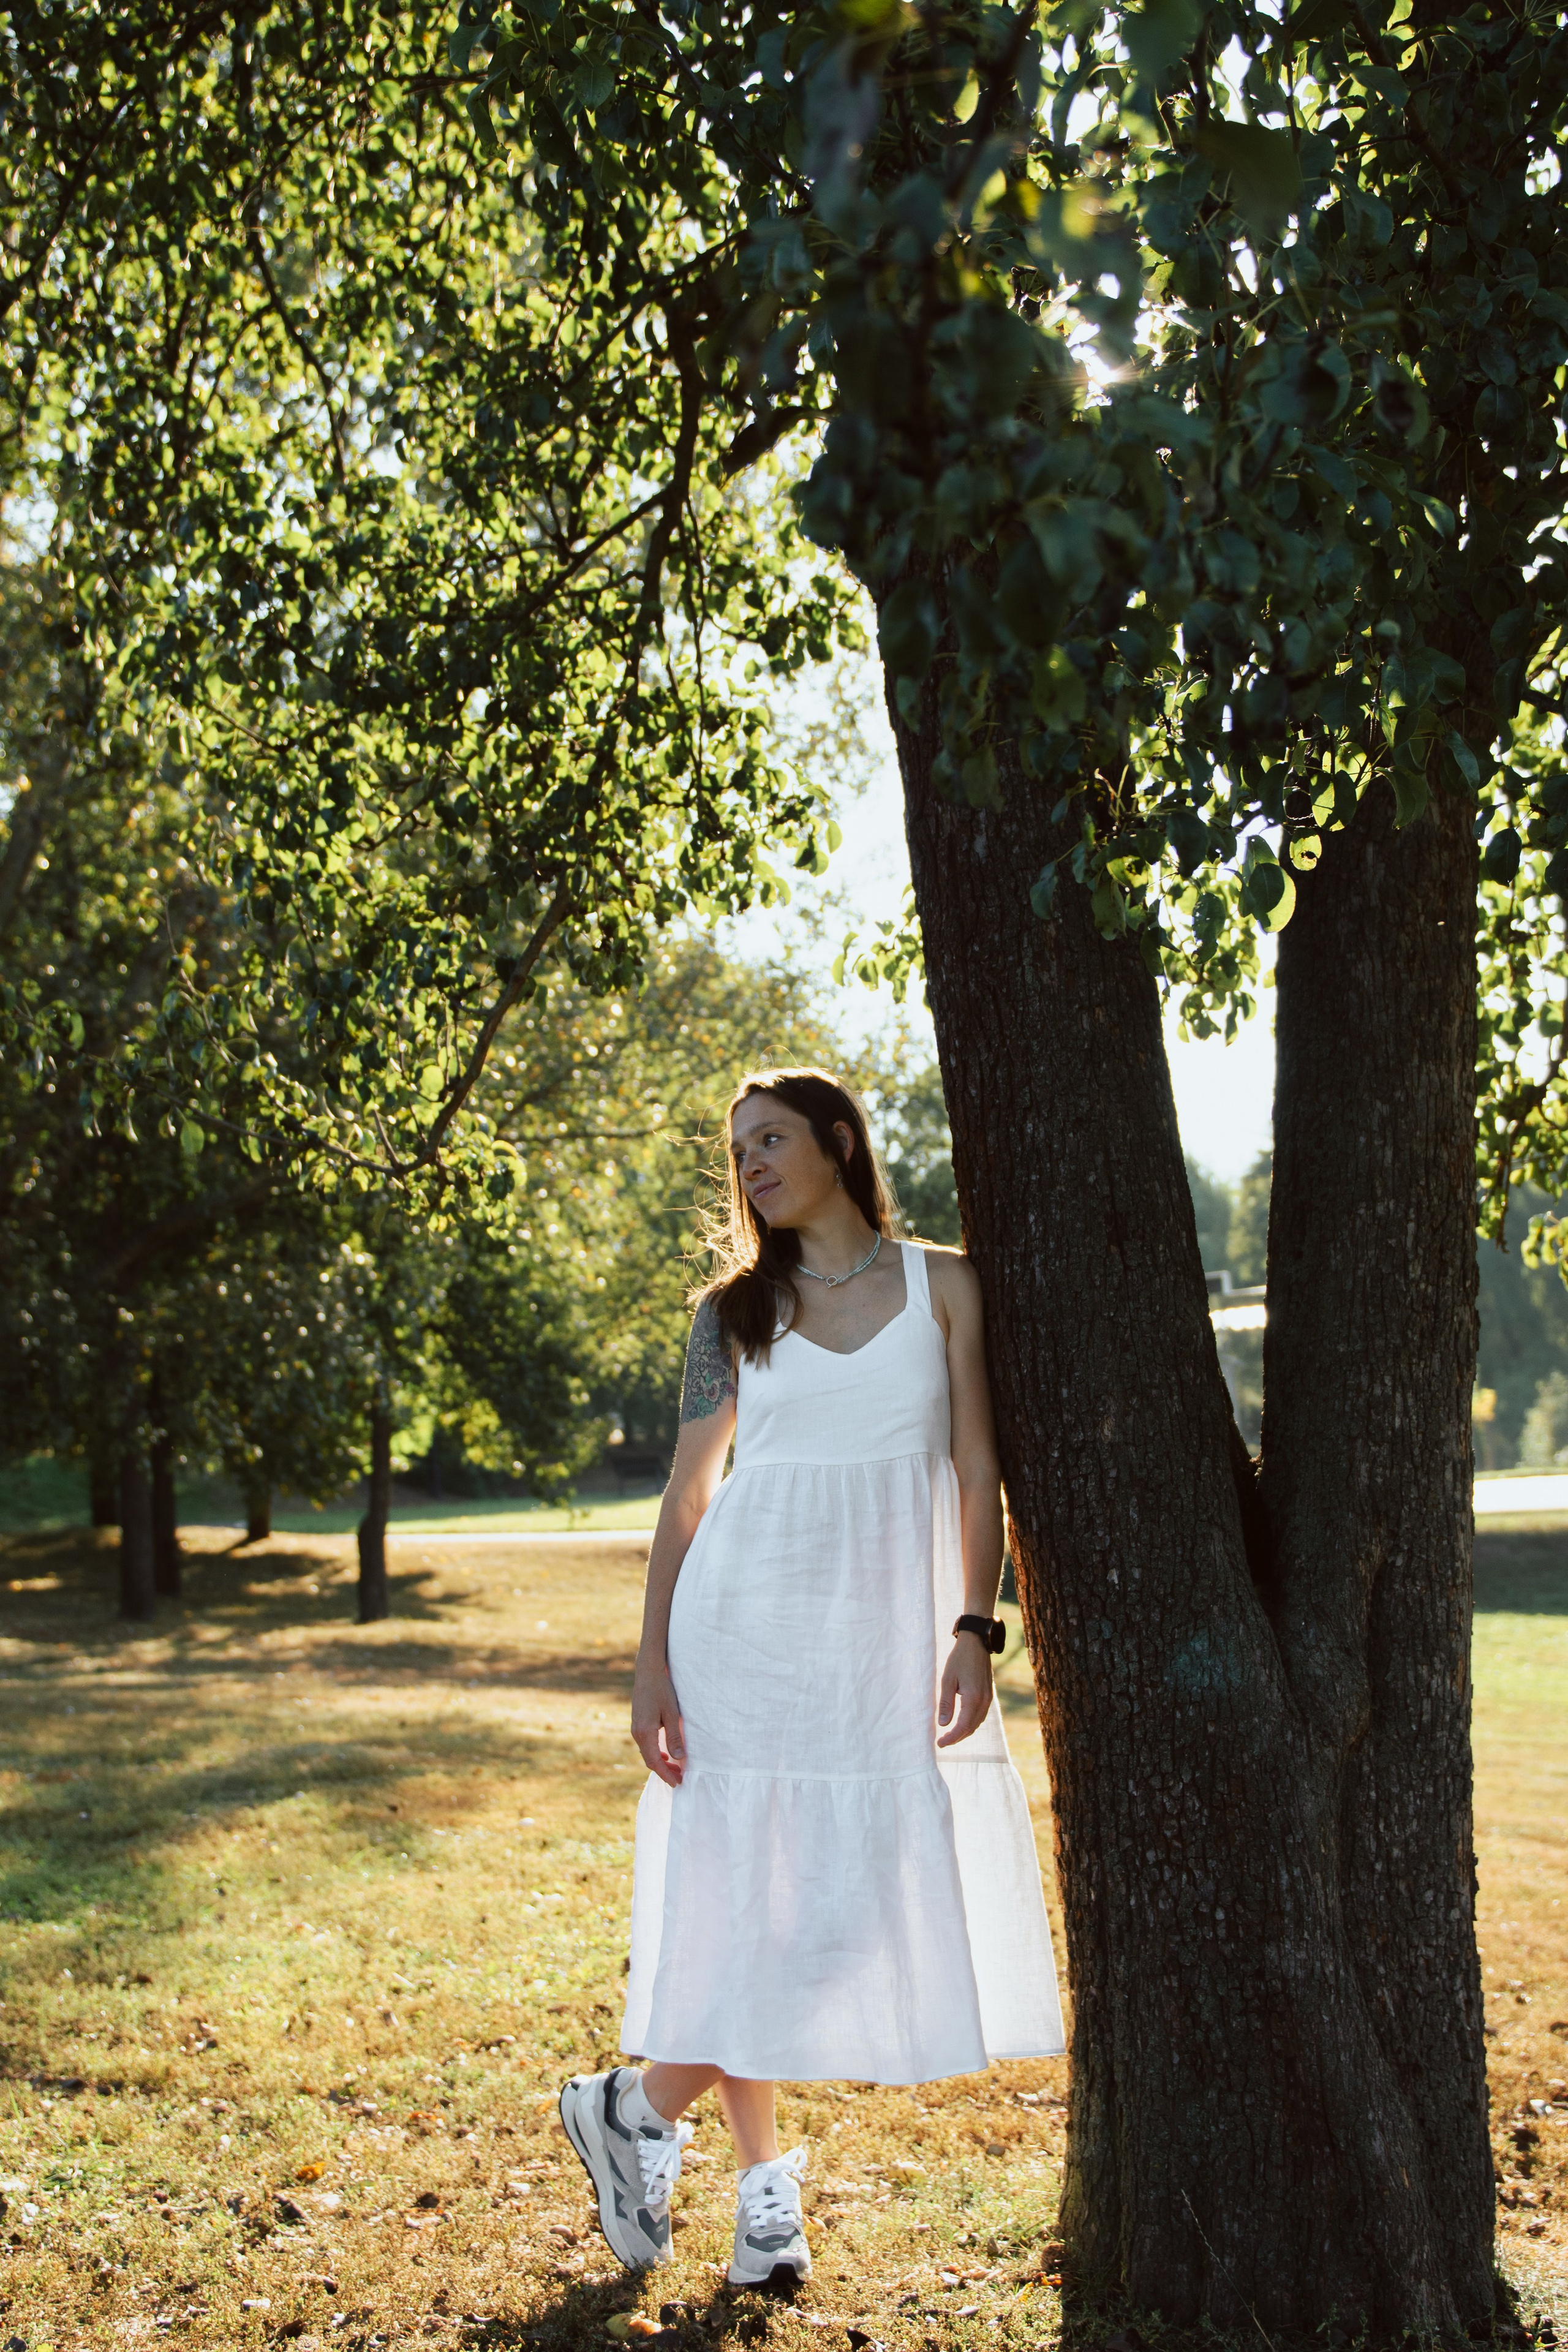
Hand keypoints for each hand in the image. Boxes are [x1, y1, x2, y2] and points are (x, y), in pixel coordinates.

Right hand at [632, 1656, 686, 1786]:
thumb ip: (674, 1736)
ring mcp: (635, 1728)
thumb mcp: (672, 1713)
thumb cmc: (662, 1690)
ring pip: (647, 1753)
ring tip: (675, 1769)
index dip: (665, 1774)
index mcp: (645, 1732)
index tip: (677, 1783)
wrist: (648, 1673)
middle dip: (664, 1771)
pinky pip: (645, 1745)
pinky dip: (655, 1753)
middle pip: (649, 1760)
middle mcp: (637, 1733)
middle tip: (679, 1779)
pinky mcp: (638, 1724)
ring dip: (660, 1762)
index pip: (655, 1761)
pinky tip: (665, 1755)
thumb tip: (678, 1758)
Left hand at [937, 1634, 993, 1748]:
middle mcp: (984, 1701)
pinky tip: (961, 1722)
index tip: (940, 1744)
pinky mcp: (988, 1694)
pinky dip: (971, 1723)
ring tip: (949, 1735)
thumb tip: (943, 1724)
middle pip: (971, 1728)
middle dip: (957, 1737)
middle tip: (942, 1742)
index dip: (951, 1738)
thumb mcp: (947, 1680)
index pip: (963, 1726)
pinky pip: (981, 1715)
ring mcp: (988, 1698)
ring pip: (977, 1723)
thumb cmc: (959, 1659)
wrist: (976, 1642)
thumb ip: (946, 1703)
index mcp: (973, 1698)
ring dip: (964, 1731)